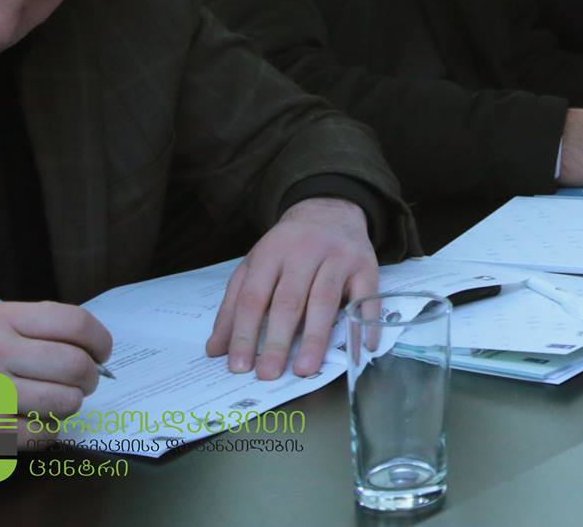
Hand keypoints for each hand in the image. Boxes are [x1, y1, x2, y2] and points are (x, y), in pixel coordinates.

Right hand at [0, 302, 110, 440]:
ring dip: (68, 404)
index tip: (102, 351)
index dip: (100, 340)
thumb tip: (87, 343)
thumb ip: (32, 326)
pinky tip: (30, 420)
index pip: (75, 323)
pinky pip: (43, 433)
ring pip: (65, 402)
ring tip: (52, 400)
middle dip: (90, 376)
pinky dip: (46, 429)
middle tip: (83, 380)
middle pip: (76, 365)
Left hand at [205, 197, 377, 379]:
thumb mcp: (255, 265)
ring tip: (305, 369)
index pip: (253, 297)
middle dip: (278, 340)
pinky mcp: (366, 266)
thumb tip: (216, 349)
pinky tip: (361, 350)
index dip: (244, 333)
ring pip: (325, 300)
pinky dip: (364, 324)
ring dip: (315, 337)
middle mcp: (305, 251)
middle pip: (289, 300)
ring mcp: (338, 257)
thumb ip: (234, 305)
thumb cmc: (288, 246)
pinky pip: (366, 298)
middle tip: (268, 373)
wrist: (330, 209)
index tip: (239, 366)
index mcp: (272, 252)